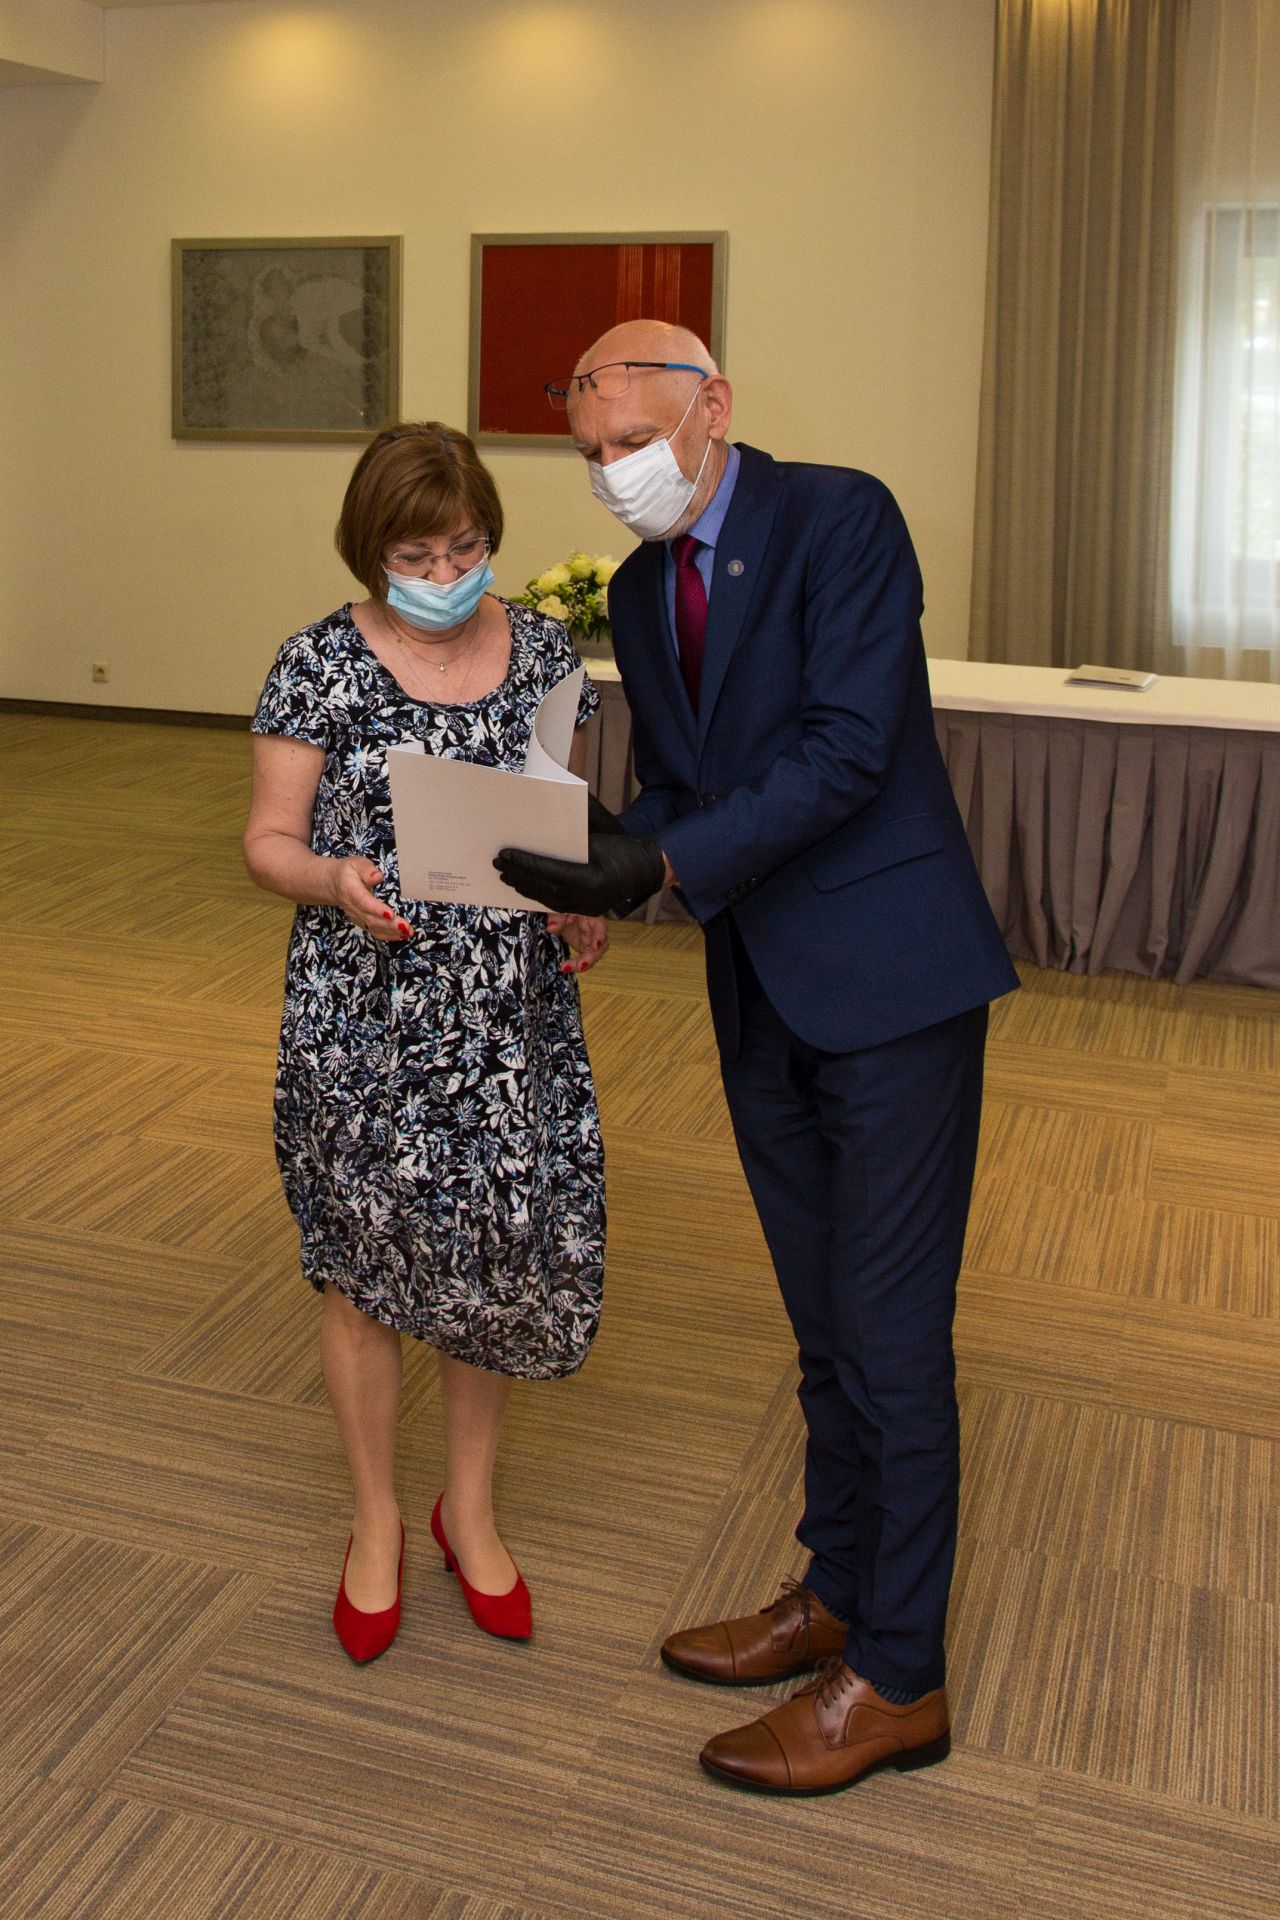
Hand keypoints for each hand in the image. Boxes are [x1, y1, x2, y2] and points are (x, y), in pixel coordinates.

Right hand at [328, 856, 411, 940]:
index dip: (377, 909)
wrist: (334, 884)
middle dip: (389, 924)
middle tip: (406, 926)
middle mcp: (353, 907)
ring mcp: (357, 917)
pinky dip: (389, 935)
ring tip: (408, 931)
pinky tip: (402, 935)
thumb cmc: (349, 872)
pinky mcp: (362, 922)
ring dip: (391, 932)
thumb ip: (367, 869)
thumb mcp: (356, 863)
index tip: (390, 914)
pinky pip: (375, 932)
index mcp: (351, 890)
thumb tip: (378, 876)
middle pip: (371, 919)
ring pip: (374, 928)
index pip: (364, 902)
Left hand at [495, 829, 665, 913]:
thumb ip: (569, 847)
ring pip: (545, 898)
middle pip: (542, 887)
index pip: (548, 872)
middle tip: (497, 862)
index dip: (525, 863)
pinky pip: (553, 903)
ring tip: (504, 874)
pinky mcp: (583, 909)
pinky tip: (523, 886)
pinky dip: (535, 894)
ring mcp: (584, 907)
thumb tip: (539, 841)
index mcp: (590, 881)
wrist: (644, 870)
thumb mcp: (596, 843)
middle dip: (517, 874)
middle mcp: (585, 899)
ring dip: (522, 886)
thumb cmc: (622, 850)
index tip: (505, 854)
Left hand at [548, 913, 609, 973]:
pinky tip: (565, 967)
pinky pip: (584, 959)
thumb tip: (552, 927)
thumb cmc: (565, 906)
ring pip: (593, 955)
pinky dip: (576, 964)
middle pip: (600, 946)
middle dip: (590, 957)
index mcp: (591, 916)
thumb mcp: (560, 908)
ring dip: (582, 963)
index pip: (601, 926)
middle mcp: (594, 930)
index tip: (595, 946)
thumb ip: (557, 916)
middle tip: (580, 965)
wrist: (562, 913)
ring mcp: (590, 940)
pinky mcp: (584, 947)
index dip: (600, 936)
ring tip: (566, 967)